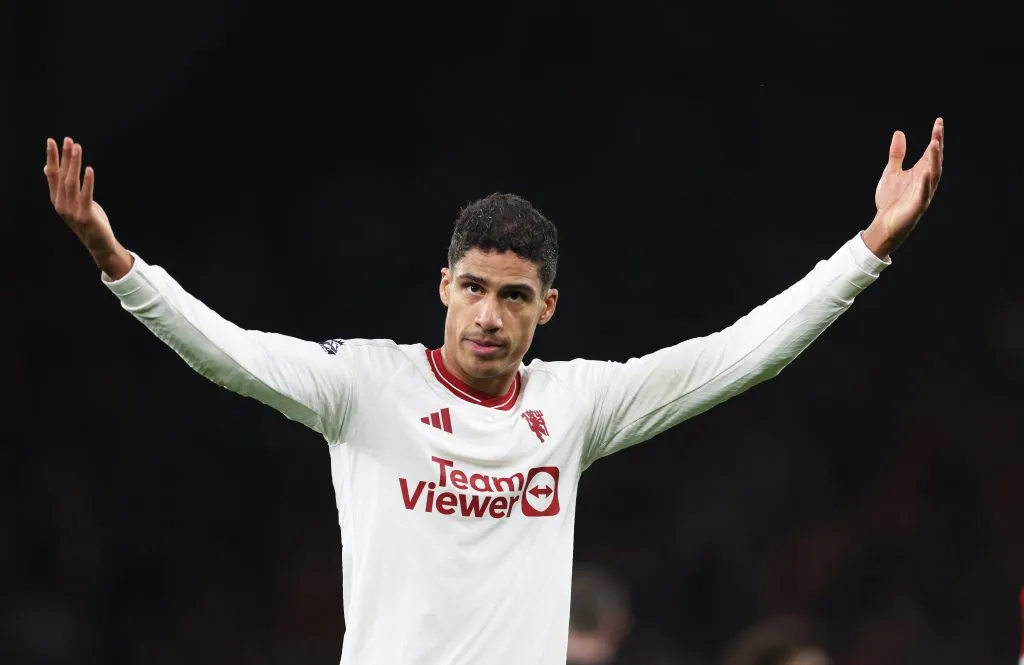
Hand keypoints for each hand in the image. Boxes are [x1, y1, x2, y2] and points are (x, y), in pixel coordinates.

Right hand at [45, 137, 131, 276]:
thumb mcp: (73, 201)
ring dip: (74, 164)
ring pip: (71, 183)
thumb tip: (48, 168)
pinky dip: (87, 182)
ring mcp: (72, 211)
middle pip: (61, 175)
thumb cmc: (88, 220)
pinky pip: (86, 196)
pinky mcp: (85, 216)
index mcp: (57, 199)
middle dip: (64, 156)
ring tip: (77, 148)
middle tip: (68, 139)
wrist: (99, 244)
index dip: (52, 157)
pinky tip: (89, 169)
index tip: (52, 141)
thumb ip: (63, 187)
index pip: (52, 174)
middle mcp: (61, 204)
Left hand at [863, 118, 943, 256]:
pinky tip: (926, 173)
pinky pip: (924, 194)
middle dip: (937, 145)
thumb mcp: (891, 172)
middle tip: (938, 129)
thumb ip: (897, 154)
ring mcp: (923, 193)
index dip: (936, 137)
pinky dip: (925, 184)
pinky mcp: (917, 207)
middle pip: (935, 160)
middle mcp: (926, 180)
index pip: (930, 151)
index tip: (939, 121)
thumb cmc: (890, 199)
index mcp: (920, 171)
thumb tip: (899, 132)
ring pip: (933, 174)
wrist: (884, 223)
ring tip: (934, 144)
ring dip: (934, 160)